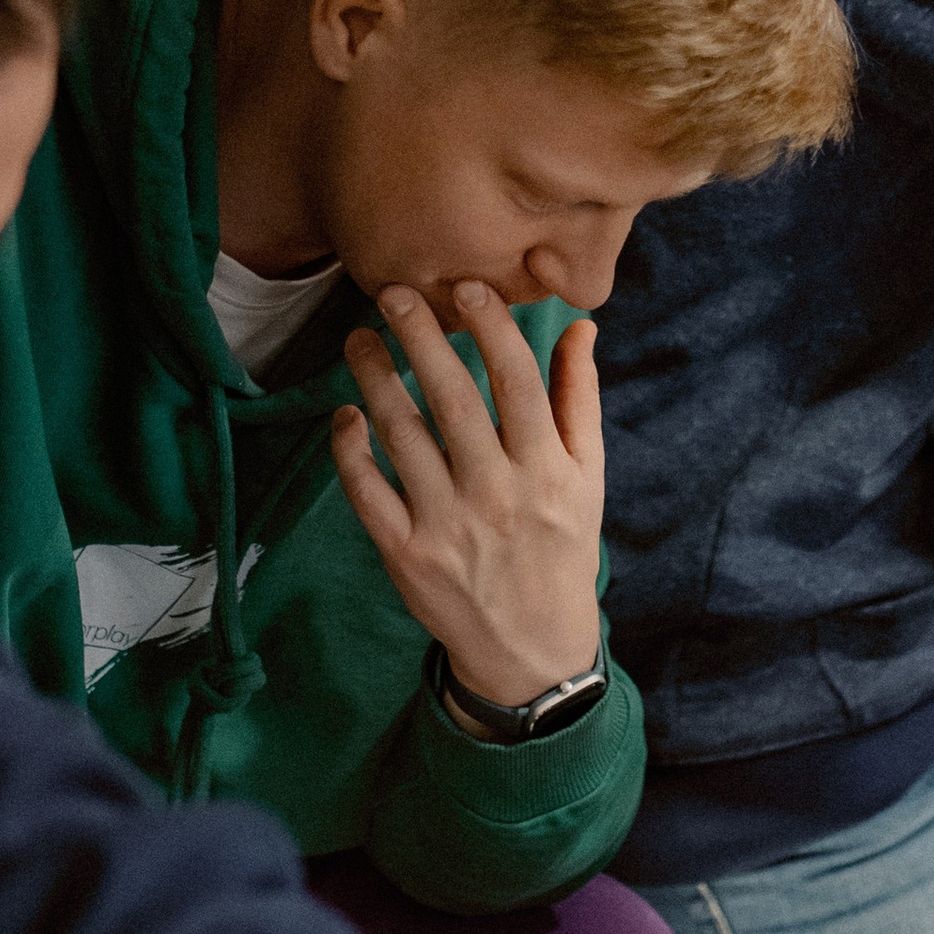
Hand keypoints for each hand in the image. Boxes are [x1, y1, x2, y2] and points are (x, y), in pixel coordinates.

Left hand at [332, 283, 603, 710]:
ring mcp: (448, 526)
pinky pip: (367, 491)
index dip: (491, 327)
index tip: (466, 286)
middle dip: (419, 335)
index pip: (517, 381)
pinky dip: (350, 449)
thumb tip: (581, 326)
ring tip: (359, 339)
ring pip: (401, 435)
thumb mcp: (589, 477)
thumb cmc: (561, 548)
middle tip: (392, 291)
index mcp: (547, 470)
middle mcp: (498, 494)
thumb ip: (580, 399)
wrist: (531, 647)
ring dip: (374, 378)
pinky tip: (345, 413)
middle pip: (452, 398)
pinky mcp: (407, 554)